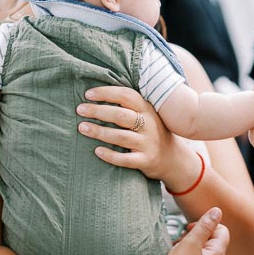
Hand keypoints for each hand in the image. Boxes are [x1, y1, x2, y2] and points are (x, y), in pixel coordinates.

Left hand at [76, 85, 199, 187]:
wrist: (173, 160)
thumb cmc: (151, 133)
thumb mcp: (147, 116)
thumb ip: (129, 106)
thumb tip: (96, 95)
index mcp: (147, 110)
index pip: (126, 96)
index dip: (107, 93)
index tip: (88, 94)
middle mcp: (149, 125)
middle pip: (121, 115)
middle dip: (98, 111)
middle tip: (80, 110)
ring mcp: (148, 144)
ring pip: (121, 136)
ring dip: (99, 132)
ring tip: (81, 128)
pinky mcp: (146, 161)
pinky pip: (126, 159)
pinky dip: (110, 155)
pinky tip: (96, 151)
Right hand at [147, 207, 228, 254]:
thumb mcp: (190, 242)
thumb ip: (205, 225)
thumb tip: (217, 211)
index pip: (222, 230)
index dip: (206, 225)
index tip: (189, 229)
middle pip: (212, 241)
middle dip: (197, 236)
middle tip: (181, 240)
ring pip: (204, 253)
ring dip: (191, 247)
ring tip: (176, 252)